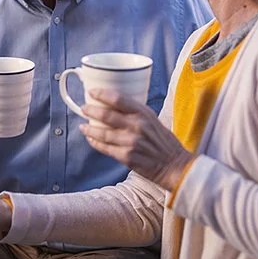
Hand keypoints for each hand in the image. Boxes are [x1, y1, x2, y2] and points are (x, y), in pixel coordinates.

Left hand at [80, 89, 194, 191]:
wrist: (174, 166)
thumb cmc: (164, 142)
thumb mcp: (153, 120)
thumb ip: (136, 113)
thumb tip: (114, 105)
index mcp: (144, 113)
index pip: (118, 98)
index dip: (102, 94)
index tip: (92, 92)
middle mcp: (137, 126)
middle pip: (106, 114)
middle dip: (91, 110)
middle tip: (84, 109)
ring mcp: (130, 142)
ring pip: (102, 133)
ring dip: (89, 129)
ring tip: (83, 126)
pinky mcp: (127, 157)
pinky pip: (105, 148)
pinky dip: (96, 143)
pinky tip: (91, 140)